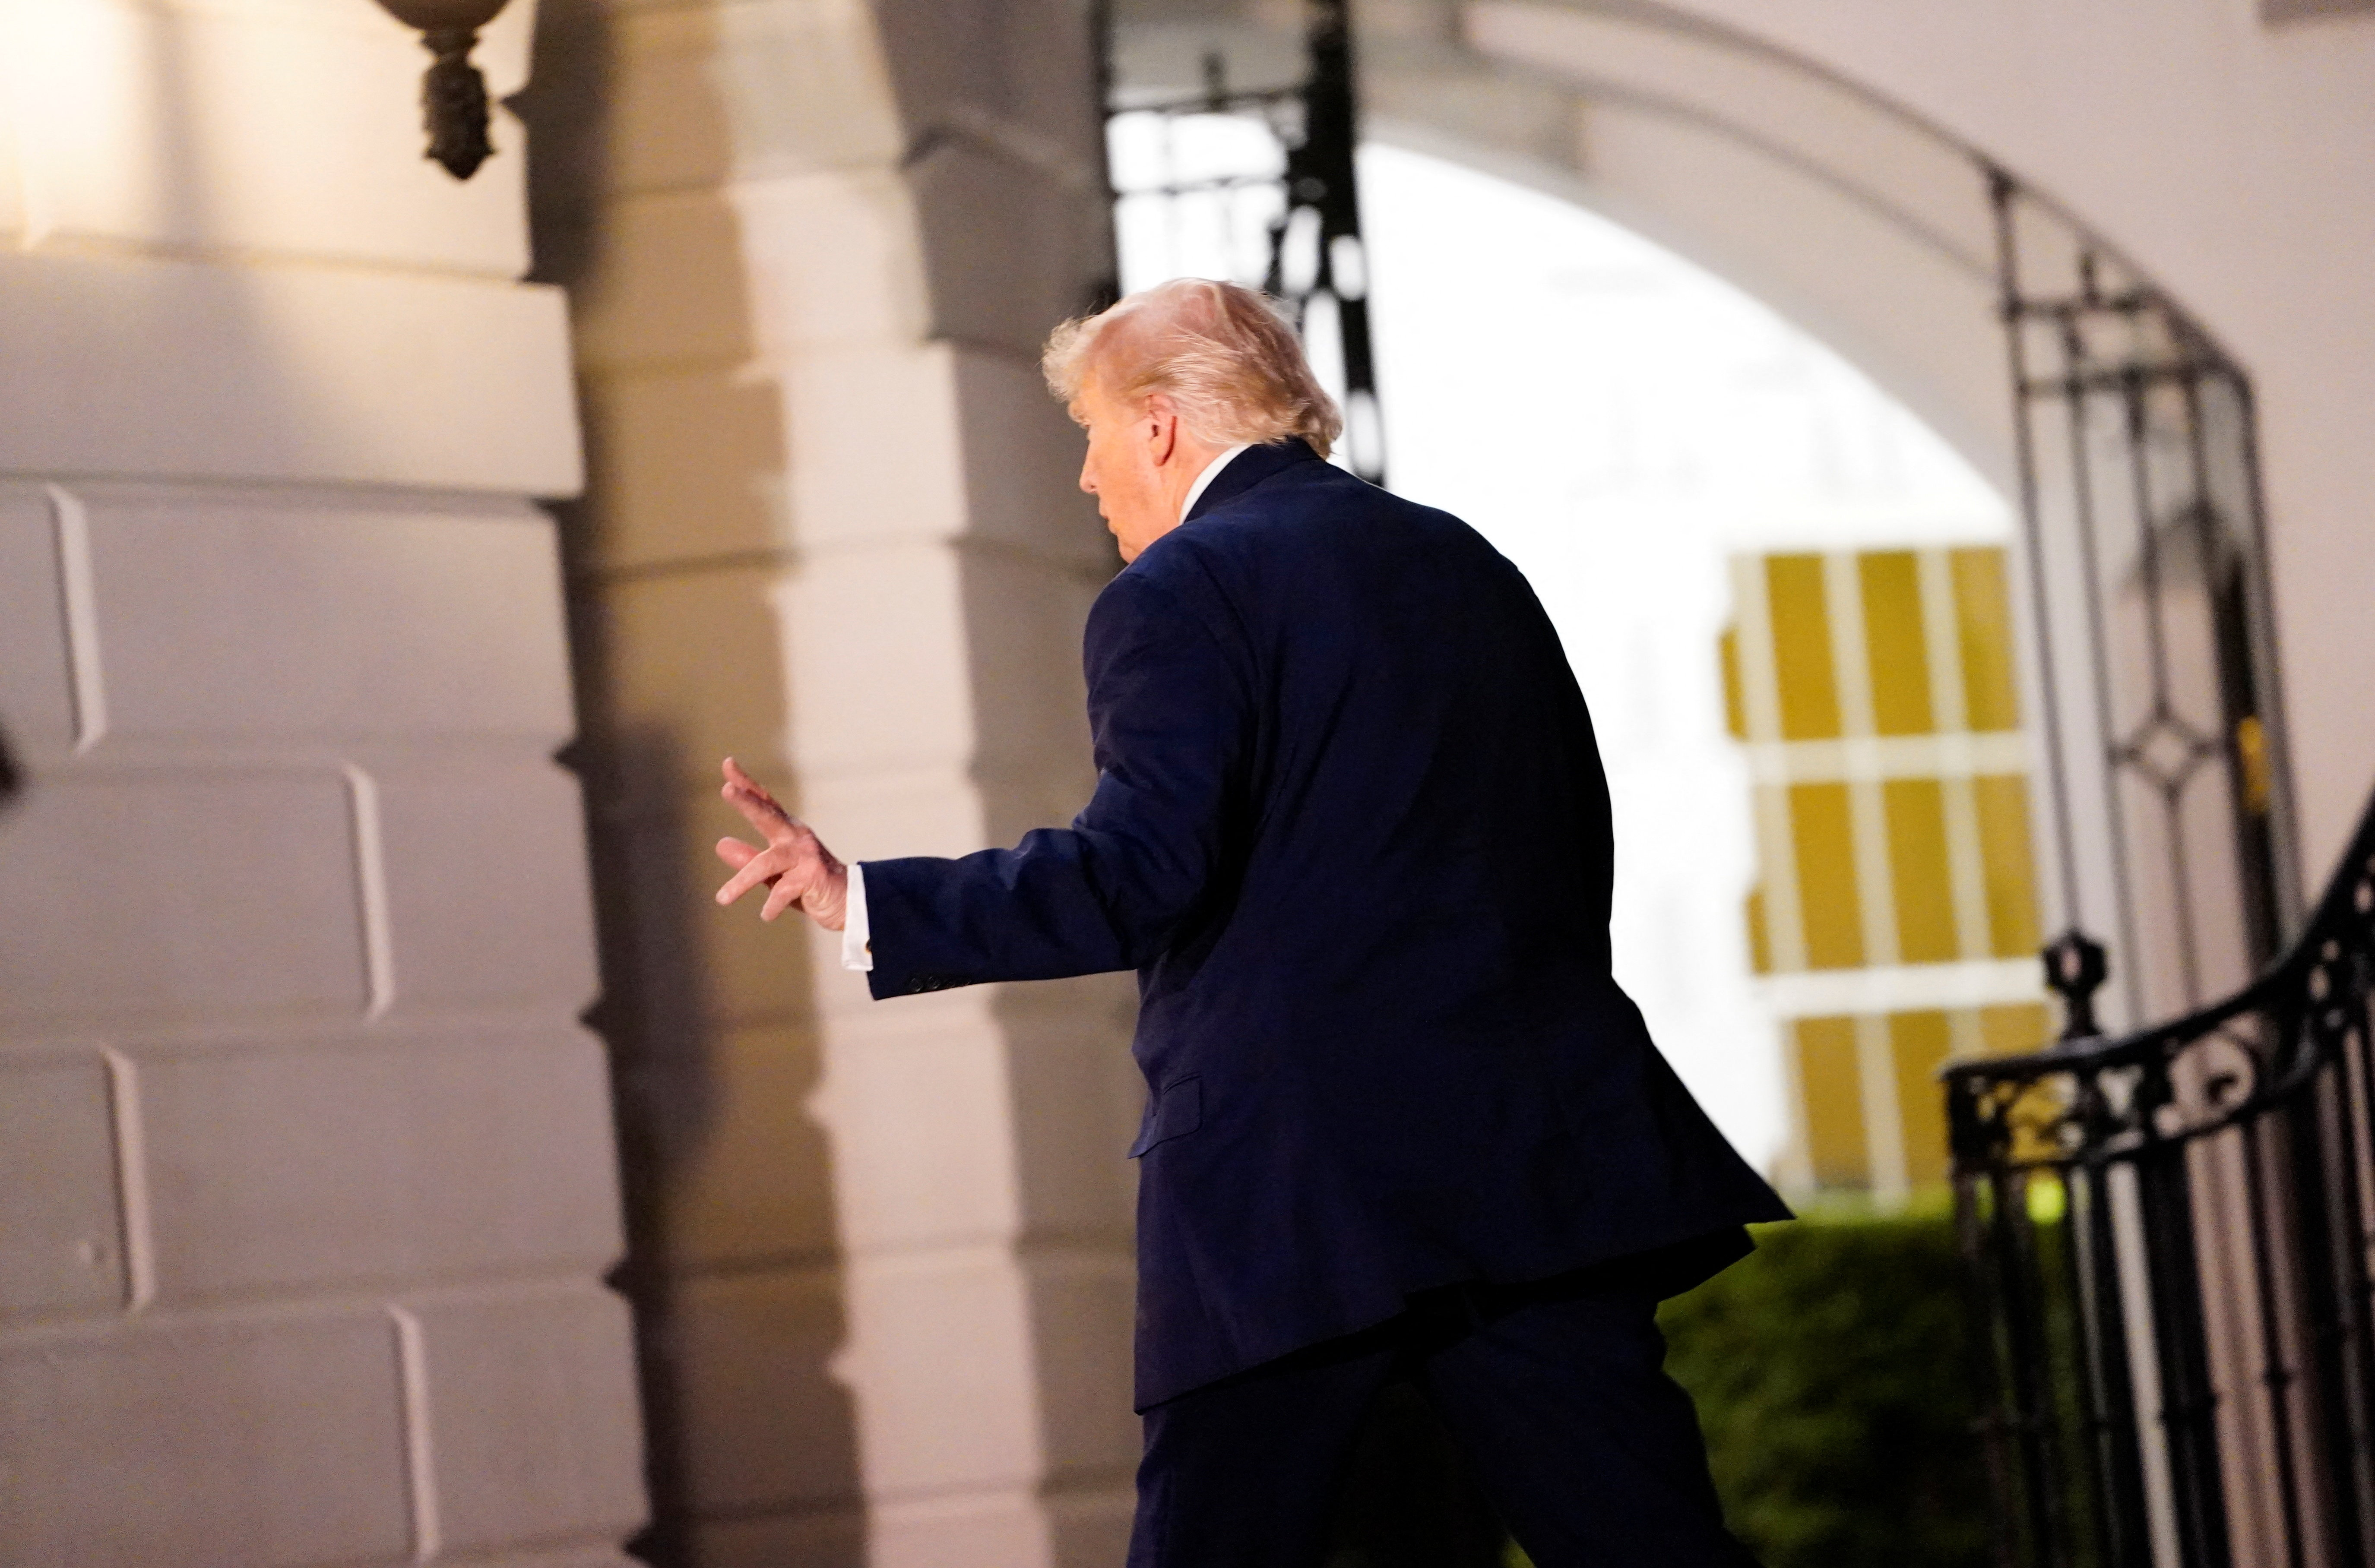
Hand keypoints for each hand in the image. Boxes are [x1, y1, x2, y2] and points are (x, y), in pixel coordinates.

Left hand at [713, 756, 848, 929]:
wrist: (849, 905)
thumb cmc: (810, 886)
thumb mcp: (774, 873)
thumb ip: (749, 858)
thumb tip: (720, 844)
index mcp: (787, 832)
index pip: (764, 803)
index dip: (746, 785)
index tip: (727, 764)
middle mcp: (797, 838)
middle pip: (768, 815)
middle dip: (747, 803)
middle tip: (726, 789)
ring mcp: (807, 856)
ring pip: (768, 863)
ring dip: (742, 881)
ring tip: (722, 899)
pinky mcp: (813, 876)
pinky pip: (784, 890)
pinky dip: (772, 905)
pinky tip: (766, 915)